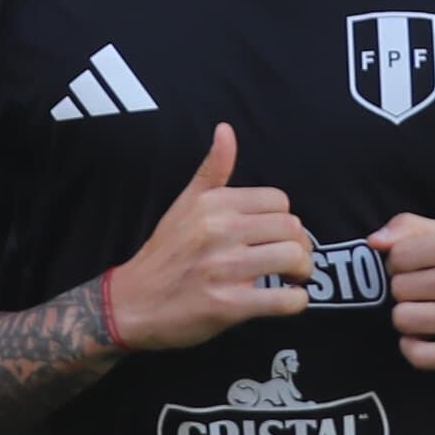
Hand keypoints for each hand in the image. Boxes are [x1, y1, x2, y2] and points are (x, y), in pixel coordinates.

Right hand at [103, 124, 314, 351]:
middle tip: (291, 260)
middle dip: (300, 245)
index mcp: (213, 204)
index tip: (278, 235)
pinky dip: (295, 301)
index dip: (285, 219)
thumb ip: (212, 170)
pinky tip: (286, 300)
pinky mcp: (228, 305)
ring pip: (293, 258)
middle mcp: (219, 231)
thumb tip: (226, 129)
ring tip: (292, 278)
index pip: (278, 200)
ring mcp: (224, 268)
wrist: (131, 304)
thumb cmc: (164, 254)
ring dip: (302, 272)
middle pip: (292, 228)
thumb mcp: (184, 204)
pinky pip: (284, 300)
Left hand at [375, 215, 434, 374]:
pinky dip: (414, 349)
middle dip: (407, 295)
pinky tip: (428, 340)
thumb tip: (373, 241)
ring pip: (403, 320)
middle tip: (428, 298)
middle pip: (398, 289)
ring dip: (409, 322)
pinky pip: (416, 354)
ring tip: (430, 318)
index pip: (398, 256)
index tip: (418, 273)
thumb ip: (410, 228)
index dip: (399, 266)